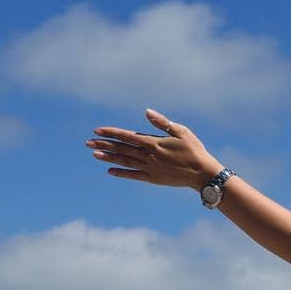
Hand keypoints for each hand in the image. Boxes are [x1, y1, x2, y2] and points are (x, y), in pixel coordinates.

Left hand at [86, 108, 222, 188]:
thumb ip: (162, 123)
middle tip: (88, 143)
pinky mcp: (153, 178)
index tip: (97, 131)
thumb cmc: (194, 150)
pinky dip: (122, 173)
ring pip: (124, 161)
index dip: (111, 133)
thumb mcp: (181, 131)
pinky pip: (134, 175)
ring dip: (108, 158)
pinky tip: (110, 172)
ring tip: (94, 154)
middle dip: (104, 145)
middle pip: (121, 149)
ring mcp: (149, 168)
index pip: (127, 136)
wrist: (202, 173)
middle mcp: (148, 156)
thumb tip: (146, 111)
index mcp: (153, 142)